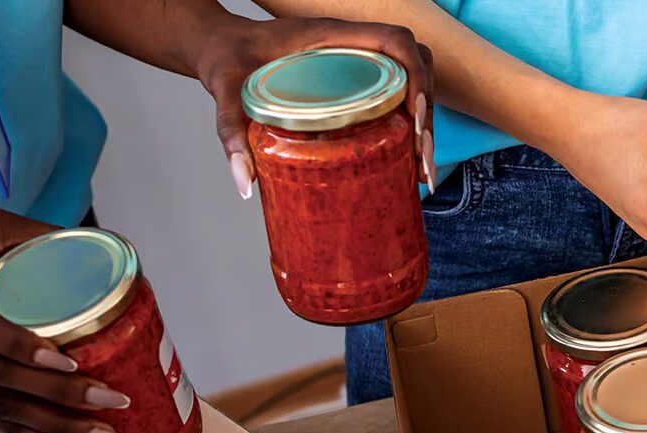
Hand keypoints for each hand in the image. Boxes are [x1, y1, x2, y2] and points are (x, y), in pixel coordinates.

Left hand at [192, 16, 438, 196]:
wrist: (220, 46)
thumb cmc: (224, 58)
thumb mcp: (223, 88)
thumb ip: (230, 129)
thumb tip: (244, 182)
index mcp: (330, 35)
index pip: (395, 41)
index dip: (416, 77)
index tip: (412, 120)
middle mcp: (351, 45)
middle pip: (415, 67)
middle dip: (427, 115)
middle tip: (421, 163)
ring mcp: (357, 62)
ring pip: (412, 82)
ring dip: (424, 124)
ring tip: (420, 170)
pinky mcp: (356, 80)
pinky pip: (397, 94)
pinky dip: (409, 126)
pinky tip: (406, 162)